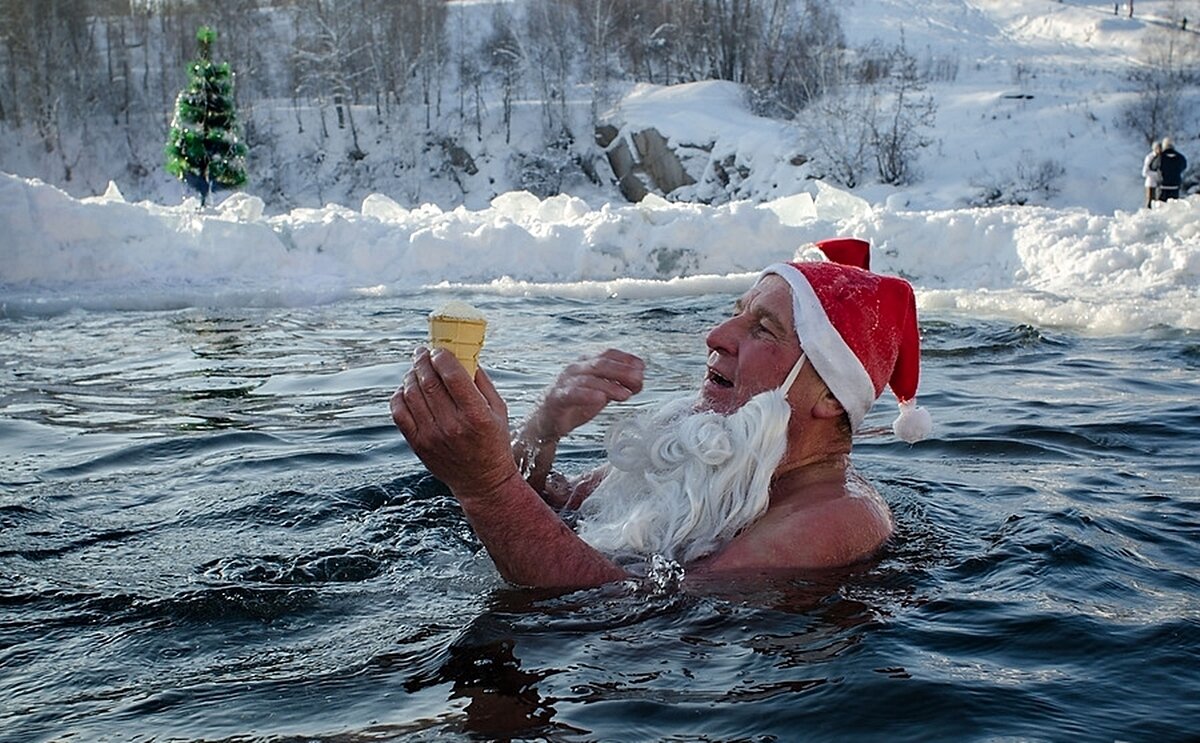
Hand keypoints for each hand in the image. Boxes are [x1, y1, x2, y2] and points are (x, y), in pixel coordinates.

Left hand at [390, 347, 518, 498]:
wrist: (482, 482)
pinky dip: (399, 396)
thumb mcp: (498, 410)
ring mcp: (431, 436)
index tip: (439, 349)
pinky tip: (406, 389)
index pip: (452, 375)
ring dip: (411, 375)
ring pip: (411, 394)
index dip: (442, 356)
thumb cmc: (493, 441)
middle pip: (428, 381)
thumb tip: (462, 355)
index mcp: (476, 415)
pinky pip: (399, 412)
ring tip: (416, 369)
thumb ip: (482, 382)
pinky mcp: (418, 445)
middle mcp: (452, 425)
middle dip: (423, 360)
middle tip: (422, 352)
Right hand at [527, 349, 644, 441]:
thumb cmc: (575, 404)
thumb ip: (617, 385)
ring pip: (589, 378)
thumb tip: (638, 380)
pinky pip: (572, 393)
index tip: (642, 369)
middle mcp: (576, 368)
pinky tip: (600, 399)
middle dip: (622, 370)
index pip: (609, 354)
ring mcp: (564, 381)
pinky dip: (587, 395)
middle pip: (601, 363)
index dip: (627, 359)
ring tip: (625, 394)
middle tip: (638, 380)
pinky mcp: (556, 397)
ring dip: (610, 385)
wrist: (547, 422)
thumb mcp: (601, 393)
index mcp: (587, 363)